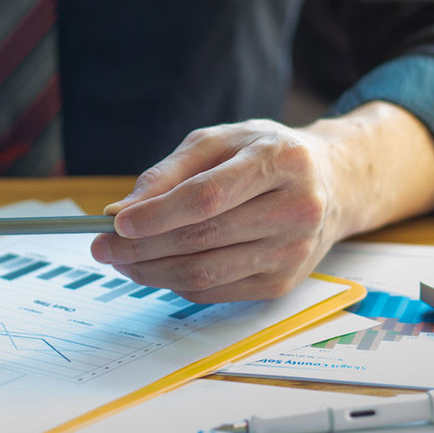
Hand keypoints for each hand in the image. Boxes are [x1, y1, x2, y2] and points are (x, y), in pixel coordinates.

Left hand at [90, 102, 433, 302]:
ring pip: (206, 272)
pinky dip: (176, 283)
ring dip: (152, 272)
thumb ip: (171, 172)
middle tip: (102, 246)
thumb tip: (124, 211)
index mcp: (282, 161)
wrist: (331, 184)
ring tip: (121, 260)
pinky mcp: (283, 282)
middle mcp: (296, 208)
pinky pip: (215, 291)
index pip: (210, 196)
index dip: (159, 214)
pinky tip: (156, 268)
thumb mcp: (221, 141)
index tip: (117, 223)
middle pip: (203, 238)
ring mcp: (293, 251)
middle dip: (142, 247)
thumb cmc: (266, 155)